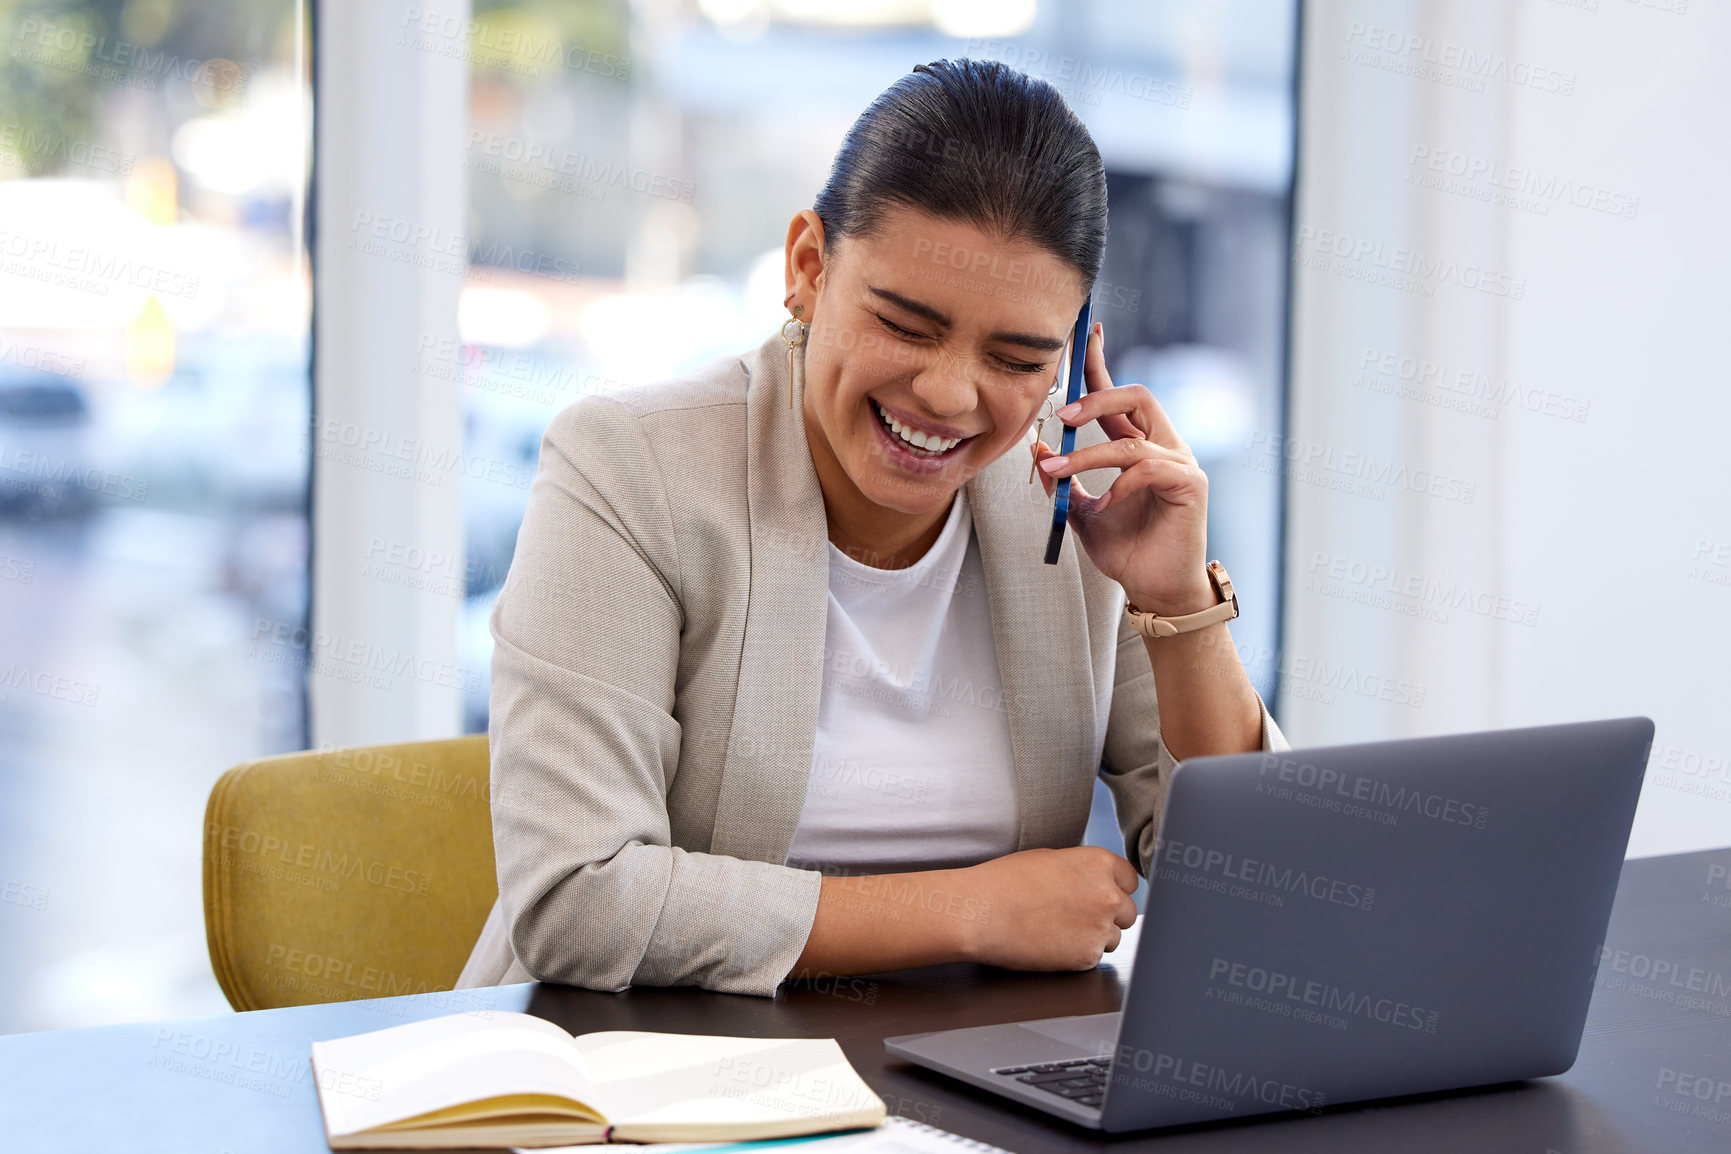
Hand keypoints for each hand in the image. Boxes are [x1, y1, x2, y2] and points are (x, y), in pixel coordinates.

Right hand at [956, 847, 1138, 969]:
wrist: (980, 913)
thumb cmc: (1005, 882)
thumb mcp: (1050, 858)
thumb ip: (1083, 870)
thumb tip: (1097, 882)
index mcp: (1099, 863)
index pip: (1130, 880)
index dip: (1114, 888)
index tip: (1100, 895)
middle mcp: (1107, 894)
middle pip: (1128, 911)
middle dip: (1109, 915)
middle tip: (1077, 916)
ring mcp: (1100, 928)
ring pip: (1114, 937)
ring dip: (1095, 936)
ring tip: (1060, 930)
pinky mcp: (1086, 956)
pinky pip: (1095, 957)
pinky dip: (1078, 954)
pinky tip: (1053, 944)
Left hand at [1032, 322, 1215, 613]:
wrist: (1154, 589)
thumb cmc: (1125, 550)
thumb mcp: (1080, 511)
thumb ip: (1063, 479)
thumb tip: (1037, 448)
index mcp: (1141, 445)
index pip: (1120, 396)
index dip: (1102, 365)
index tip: (1086, 334)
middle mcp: (1165, 446)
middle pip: (1137, 396)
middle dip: (1098, 394)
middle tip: (1062, 412)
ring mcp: (1181, 463)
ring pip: (1130, 439)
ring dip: (1086, 454)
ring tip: (1057, 472)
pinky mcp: (1189, 485)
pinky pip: (1146, 469)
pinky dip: (1116, 485)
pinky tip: (1103, 507)